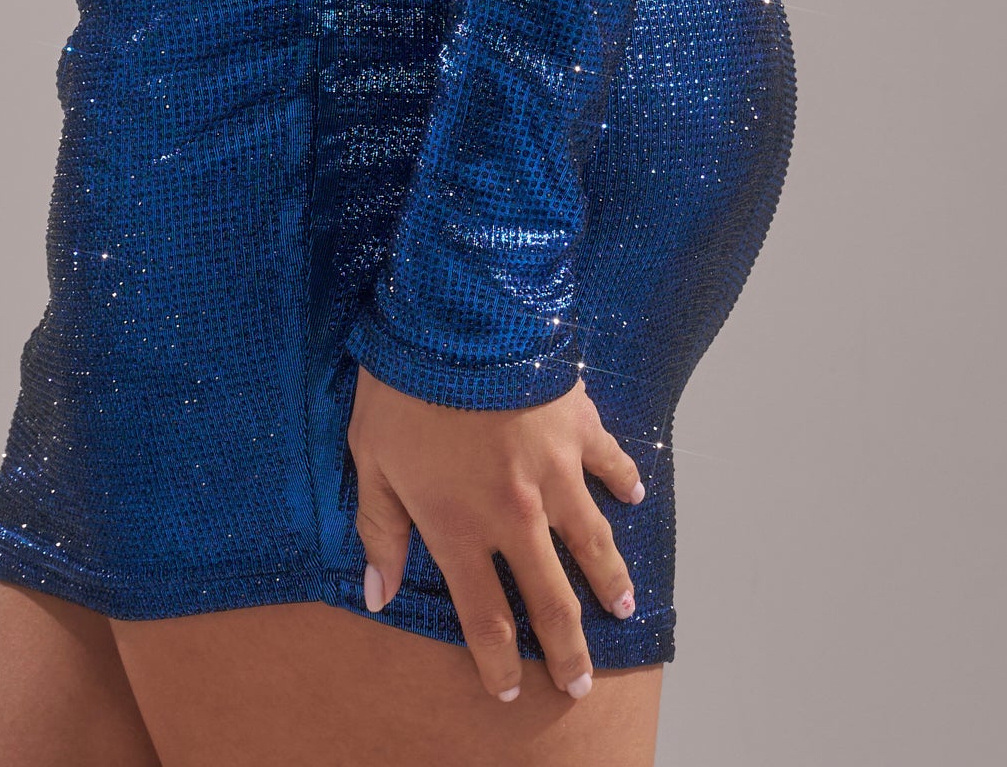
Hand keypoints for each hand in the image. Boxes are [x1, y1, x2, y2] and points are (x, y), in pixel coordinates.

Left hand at [347, 364, 645, 702]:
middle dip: (568, 650)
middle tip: (581, 683)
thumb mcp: (372, 459)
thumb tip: (377, 592)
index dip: (498, 663)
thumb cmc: (402, 386)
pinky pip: (610, 462)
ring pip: (592, 544)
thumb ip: (380, 530)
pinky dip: (624, 482)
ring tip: (622, 609)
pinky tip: (635, 496)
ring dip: (609, 582)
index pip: (485, 619)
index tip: (510, 691)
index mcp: (460, 529)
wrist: (459, 316)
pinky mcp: (578, 426)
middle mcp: (516, 515)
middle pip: (551, 601)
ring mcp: (555, 473)